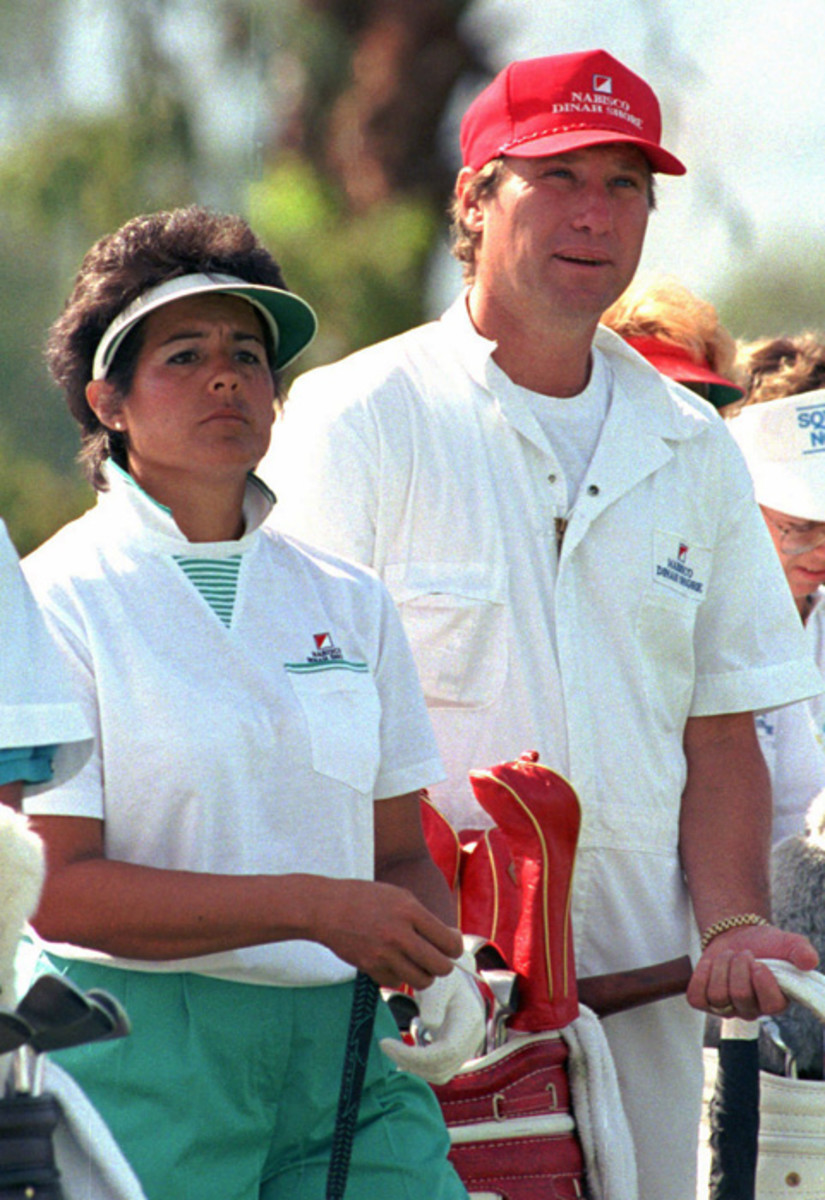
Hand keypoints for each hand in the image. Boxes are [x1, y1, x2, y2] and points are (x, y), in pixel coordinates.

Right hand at [313, 878, 462, 989]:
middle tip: (437, 958)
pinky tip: (394, 962)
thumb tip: (449, 939)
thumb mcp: (399, 896)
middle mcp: (399, 934)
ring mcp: (384, 954)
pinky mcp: (371, 968)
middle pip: (440, 966)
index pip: (448, 941)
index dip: (455, 948)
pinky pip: (398, 982)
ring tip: (418, 963)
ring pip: (422, 980)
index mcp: (410, 911)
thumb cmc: (364, 898)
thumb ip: (424, 918)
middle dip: (444, 965)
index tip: (451, 947)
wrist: (326, 908)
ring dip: (424, 974)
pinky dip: (400, 976)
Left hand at [379, 949, 485, 1083]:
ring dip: (413, 1065)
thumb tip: (430, 1025)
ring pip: (438, 1074)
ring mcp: (465, 1049)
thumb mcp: (438, 982)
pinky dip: (418, 1064)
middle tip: (384, 1044)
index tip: (385, 1042)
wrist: (454, 978)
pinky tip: (403, 1049)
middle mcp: (471, 1040)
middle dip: (409, 1061)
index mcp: (469, 1022)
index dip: (414, 1055)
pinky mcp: (455, 1053)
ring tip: (393, 1046)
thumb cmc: (444, 977)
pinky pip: (437, 1069)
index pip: (445, 1052)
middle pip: (441, 1068)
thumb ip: (434, 1002)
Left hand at [687, 924, 818, 1020]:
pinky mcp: (704, 1002)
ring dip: (720, 966)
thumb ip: (801, 951)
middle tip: (744, 953)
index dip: (763, 983)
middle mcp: (751, 1010)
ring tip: (729, 955)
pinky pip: (696, 997)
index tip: (759, 963)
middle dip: (738, 966)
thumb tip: (809, 961)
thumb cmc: (766, 945)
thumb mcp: (787, 943)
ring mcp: (726, 1008)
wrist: (738, 937)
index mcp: (775, 1001)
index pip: (771, 1005)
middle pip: (739, 996)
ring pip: (717, 995)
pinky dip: (701, 976)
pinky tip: (711, 964)